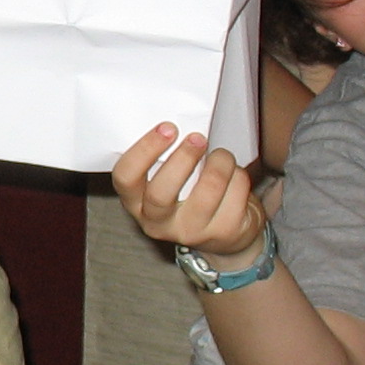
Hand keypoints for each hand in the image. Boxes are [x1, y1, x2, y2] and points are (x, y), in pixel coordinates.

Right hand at [113, 125, 266, 261]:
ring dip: (220, 162)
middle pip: (161, 192)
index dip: (145, 149)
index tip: (168, 128)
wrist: (225, 237)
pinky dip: (238, 175)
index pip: (126, 178)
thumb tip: (176, 126)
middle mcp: (158, 223)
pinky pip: (235, 193)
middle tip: (198, 138)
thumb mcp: (168, 181)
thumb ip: (164, 160)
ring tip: (222, 155)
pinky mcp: (224, 232)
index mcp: (137, 203)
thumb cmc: (190, 196)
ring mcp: (191, 232)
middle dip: (183, 158)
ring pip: (208, 189)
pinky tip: (234, 177)